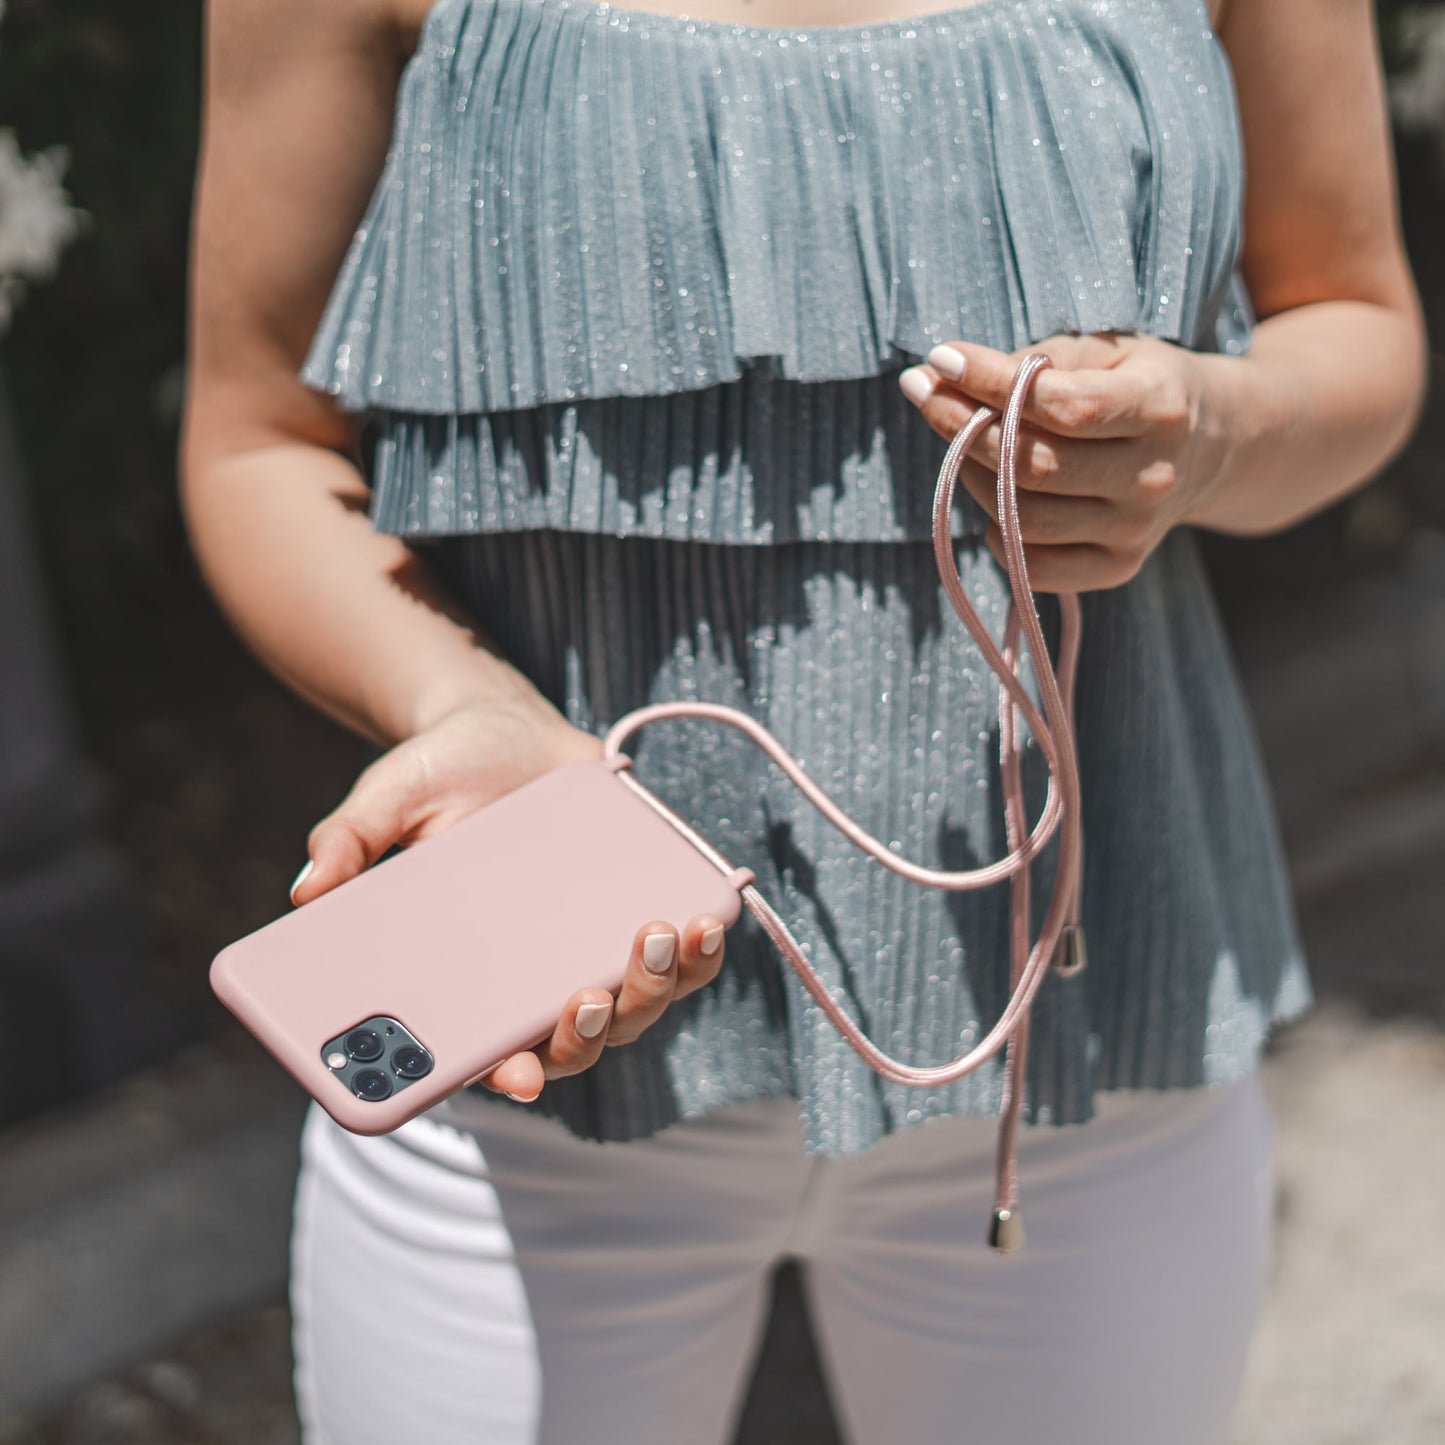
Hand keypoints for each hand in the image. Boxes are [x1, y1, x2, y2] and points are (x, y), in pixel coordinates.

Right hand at [287, 697, 728, 1102]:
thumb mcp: (388, 797)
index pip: (486, 1051)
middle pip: (572, 1044)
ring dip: (654, 988)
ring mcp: (590, 951)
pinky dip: (700, 949)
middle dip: (586, 1033)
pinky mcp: (636, 913)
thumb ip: (349, 839)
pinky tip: (704, 918)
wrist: (505, 731)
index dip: (503, 1077)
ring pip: (635, 1008)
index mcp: (469, 978)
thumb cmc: (439, 777)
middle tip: (587, 994)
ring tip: (656, 935)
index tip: (519, 1077)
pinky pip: (682, 955)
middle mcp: (533, 980)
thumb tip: (306, 891)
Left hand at [899, 332, 1228, 591]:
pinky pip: (1034, 566)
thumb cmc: (1139, 383)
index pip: (1064, 406)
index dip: (992, 383)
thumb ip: (1041, 362)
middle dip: (963, 427)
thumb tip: (952, 376)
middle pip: (1032, 467)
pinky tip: (993, 495)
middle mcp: (1153, 477)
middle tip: (924, 391)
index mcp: (1161, 408)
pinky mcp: (1117, 567)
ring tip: (962, 439)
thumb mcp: (1106, 349)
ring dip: (973, 476)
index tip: (941, 357)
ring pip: (1024, 518)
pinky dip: (998, 532)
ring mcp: (1136, 531)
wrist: (1210, 445)